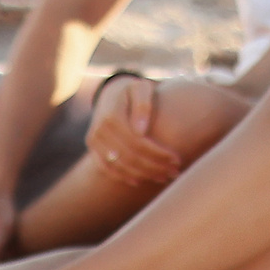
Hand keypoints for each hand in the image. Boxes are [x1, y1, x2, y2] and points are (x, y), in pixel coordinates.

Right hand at [88, 74, 181, 189]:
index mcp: (112, 116)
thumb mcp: (141, 88)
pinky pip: (106, 167)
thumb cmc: (133, 90)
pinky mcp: (93, 147)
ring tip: (163, 177)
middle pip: (130, 157)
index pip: (138, 143)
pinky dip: (122, 176)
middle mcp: (99, 130)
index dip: (158, 154)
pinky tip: (139, 181)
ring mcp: (94, 140)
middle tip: (174, 172)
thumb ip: (143, 105)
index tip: (176, 159)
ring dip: (142, 175)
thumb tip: (141, 131)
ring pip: (119, 165)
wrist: (111, 92)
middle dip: (154, 167)